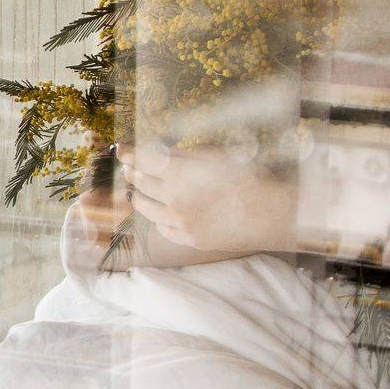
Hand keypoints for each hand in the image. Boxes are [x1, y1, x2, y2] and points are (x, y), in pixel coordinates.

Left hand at [117, 144, 294, 255]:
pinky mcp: (190, 239)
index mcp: (179, 174)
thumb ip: (185, 154)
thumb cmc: (248, 177)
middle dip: (133, 173)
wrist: (268, 214)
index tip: (121, 149)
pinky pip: (164, 230)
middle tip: (128, 167)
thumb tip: (163, 150)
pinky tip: (158, 216)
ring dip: (139, 197)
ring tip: (135, 192)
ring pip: (148, 210)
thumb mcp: (216, 155)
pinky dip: (158, 220)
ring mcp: (180, 223)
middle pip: (143, 184)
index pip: (144, 160)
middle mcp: (173, 200)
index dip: (130, 153)